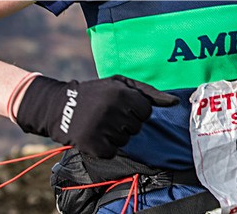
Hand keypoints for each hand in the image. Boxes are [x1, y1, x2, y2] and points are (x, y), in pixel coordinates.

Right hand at [16, 75, 178, 158]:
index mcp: (121, 93)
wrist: (61, 106)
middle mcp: (112, 110)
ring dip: (115, 134)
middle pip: (136, 127)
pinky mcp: (91, 144)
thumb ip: (149, 93)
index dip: (136, 111)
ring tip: (100, 123)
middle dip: (126, 122)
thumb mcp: (121, 84)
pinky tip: (95, 134)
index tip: (122, 107)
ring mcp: (101, 127)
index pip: (146, 112)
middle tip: (108, 114)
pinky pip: (111, 152)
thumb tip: (175, 103)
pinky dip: (105, 147)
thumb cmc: (97, 93)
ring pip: (124, 140)